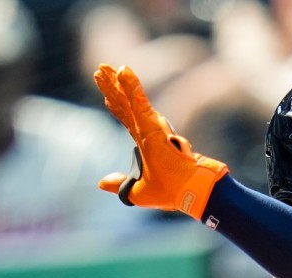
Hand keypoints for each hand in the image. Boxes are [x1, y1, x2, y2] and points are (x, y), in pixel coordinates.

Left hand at [94, 64, 228, 219]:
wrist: (190, 194)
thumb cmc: (171, 192)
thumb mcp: (137, 191)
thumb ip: (119, 184)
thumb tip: (101, 182)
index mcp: (146, 142)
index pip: (126, 117)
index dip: (115, 104)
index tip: (105, 92)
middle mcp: (149, 131)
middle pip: (125, 104)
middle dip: (113, 86)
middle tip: (100, 69)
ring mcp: (151, 128)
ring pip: (130, 101)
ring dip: (117, 83)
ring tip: (104, 68)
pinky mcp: (155, 128)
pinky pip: (140, 104)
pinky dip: (132, 88)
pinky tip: (123, 72)